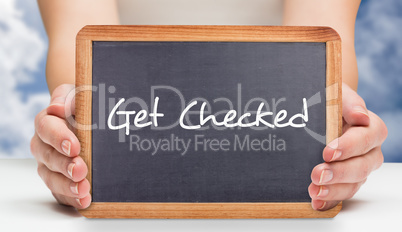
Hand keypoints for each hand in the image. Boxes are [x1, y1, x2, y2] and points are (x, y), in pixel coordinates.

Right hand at [30, 84, 90, 207]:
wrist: (89, 119)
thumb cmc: (83, 106)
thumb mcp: (78, 95)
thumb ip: (69, 99)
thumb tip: (58, 108)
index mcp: (47, 122)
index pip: (46, 128)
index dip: (59, 138)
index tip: (74, 147)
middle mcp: (44, 145)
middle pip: (48, 157)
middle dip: (65, 165)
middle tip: (80, 170)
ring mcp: (50, 165)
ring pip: (51, 178)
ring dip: (67, 185)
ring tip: (83, 189)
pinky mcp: (59, 180)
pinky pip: (61, 193)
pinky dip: (72, 198)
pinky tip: (84, 200)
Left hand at [309, 83, 387, 209]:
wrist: (318, 113)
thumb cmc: (329, 102)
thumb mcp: (337, 94)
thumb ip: (349, 102)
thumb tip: (361, 115)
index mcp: (370, 128)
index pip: (367, 138)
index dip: (349, 146)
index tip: (327, 151)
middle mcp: (368, 151)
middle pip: (362, 166)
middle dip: (339, 172)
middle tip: (317, 174)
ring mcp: (357, 168)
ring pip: (354, 184)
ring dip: (333, 190)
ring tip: (313, 190)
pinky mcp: (344, 181)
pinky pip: (341, 194)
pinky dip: (329, 201)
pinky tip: (316, 202)